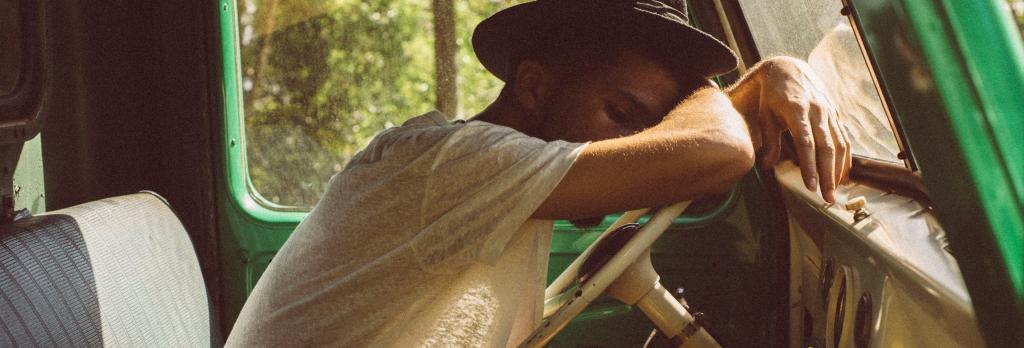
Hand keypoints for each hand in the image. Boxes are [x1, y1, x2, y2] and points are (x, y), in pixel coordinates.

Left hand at [727, 56, 851, 202]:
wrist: (787, 68)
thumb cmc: (772, 95)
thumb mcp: (765, 114)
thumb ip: (770, 140)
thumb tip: (767, 166)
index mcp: (797, 110)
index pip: (806, 143)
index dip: (810, 166)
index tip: (811, 186)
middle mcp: (817, 111)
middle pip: (827, 147)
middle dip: (828, 175)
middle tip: (827, 198)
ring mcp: (829, 112)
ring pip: (840, 144)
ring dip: (839, 170)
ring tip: (835, 192)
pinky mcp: (835, 114)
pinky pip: (844, 138)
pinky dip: (846, 158)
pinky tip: (843, 175)